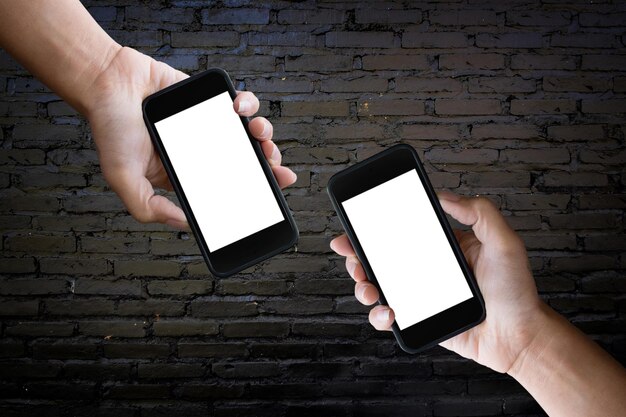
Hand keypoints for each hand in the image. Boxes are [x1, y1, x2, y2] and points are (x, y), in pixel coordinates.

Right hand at [85, 47, 295, 228]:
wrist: (106, 80)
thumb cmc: (112, 128)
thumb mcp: (125, 180)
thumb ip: (150, 207)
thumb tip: (186, 224)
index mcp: (186, 174)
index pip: (226, 189)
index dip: (251, 194)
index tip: (271, 199)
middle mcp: (202, 151)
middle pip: (248, 162)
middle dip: (270, 167)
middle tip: (278, 171)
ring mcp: (210, 125)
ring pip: (251, 134)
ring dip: (265, 135)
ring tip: (258, 134)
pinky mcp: (212, 99)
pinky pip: (242, 103)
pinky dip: (248, 103)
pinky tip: (239, 107)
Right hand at [330, 192, 543, 372]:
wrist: (519, 338)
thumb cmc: (516, 292)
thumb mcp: (504, 242)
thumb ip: (479, 213)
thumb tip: (443, 195)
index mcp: (441, 247)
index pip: (401, 232)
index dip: (373, 228)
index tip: (355, 225)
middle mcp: (425, 269)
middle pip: (379, 258)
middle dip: (357, 256)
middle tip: (352, 255)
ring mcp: (419, 296)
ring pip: (377, 286)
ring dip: (363, 284)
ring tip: (368, 288)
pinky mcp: (418, 320)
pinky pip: (387, 317)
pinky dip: (379, 316)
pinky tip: (389, 313)